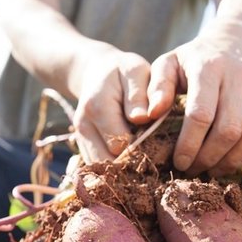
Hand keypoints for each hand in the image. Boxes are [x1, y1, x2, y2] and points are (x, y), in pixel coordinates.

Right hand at [72, 45, 155, 162]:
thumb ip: (139, 94)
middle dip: (134, 164)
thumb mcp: (135, 71)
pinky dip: (116, 169)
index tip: (161, 144)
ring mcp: (81, 139)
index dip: (143, 148)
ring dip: (124, 170)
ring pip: (102, 170)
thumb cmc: (122, 71)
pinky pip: (99, 168)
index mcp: (97, 108)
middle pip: (110, 162)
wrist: (96, 72)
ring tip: (144, 160)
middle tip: (156, 156)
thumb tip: (142, 118)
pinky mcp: (83, 147)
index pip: (120, 144)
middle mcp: (84, 127)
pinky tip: (132, 159)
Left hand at [147, 34, 241, 175]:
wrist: (234, 40)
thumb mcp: (167, 65)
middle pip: (229, 129)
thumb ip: (155, 88)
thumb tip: (149, 115)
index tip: (180, 162)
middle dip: (210, 157)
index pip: (200, 115)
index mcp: (208, 68)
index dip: (189, 145)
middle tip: (196, 170)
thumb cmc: (193, 60)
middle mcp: (240, 74)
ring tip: (217, 168)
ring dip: (236, 158)